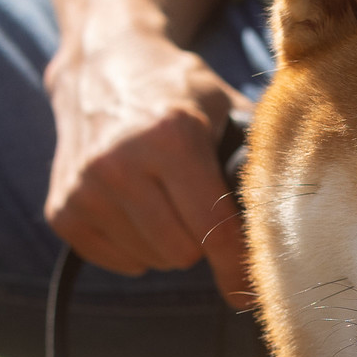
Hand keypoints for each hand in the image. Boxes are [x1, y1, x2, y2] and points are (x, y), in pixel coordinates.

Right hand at [44, 28, 254, 306]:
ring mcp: (84, 189)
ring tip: (165, 200)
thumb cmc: (174, 89)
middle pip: (182, 253)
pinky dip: (135, 246)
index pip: (213, 229)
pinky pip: (118, 262)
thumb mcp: (223, 106)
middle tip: (200, 208)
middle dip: (201, 242)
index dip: (237, 267)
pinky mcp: (62, 210)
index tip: (249, 293)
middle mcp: (118, 163)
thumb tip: (295, 218)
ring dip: (167, 242)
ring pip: (151, 261)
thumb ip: (255, 156)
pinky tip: (136, 208)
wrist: (101, 63)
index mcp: (169, 136)